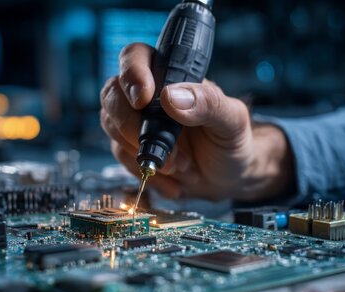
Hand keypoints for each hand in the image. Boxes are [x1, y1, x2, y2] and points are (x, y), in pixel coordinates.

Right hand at [100, 43, 294, 200]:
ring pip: (111, 126)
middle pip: (112, 93)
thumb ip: (208, 103)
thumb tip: (171, 97)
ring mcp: (137, 122)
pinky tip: (174, 181)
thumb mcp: (232, 120)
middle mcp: (148, 95)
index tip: (143, 100)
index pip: (135, 57)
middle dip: (130, 124)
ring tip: (180, 166)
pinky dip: (146, 173)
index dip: (132, 74)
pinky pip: (123, 158)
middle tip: (162, 148)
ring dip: (143, 151)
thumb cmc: (232, 141)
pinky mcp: (132, 149)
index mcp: (170, 75)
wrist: (229, 177)